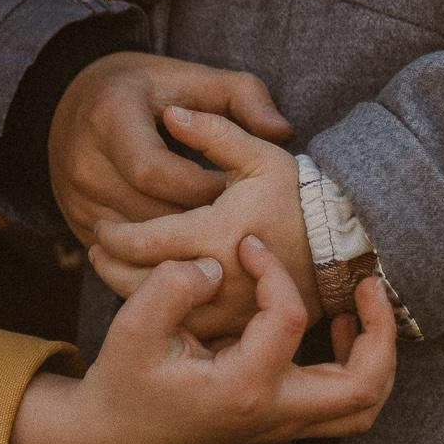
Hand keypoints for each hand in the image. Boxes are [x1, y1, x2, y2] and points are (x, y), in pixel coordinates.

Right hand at [8, 236, 395, 443]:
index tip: (247, 244)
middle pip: (364, 384)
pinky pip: (342, 405)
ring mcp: (279, 424)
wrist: (115, 438)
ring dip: (375, 355)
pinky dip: (354, 368)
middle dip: (380, 331)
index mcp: (242, 389)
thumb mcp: (132, 328)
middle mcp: (273, 413)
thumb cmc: (122, 382)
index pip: (287, 319)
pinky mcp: (277, 421)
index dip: (273, 269)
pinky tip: (329, 327)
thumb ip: (174, 287)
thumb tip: (219, 267)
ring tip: (359, 306)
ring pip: (362, 403)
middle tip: (368, 283)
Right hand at [48, 52, 292, 245]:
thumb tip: (281, 131)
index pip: (156, 173)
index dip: (202, 187)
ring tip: (216, 237)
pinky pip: (122, 253)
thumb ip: (245, 97)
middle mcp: (83, 160)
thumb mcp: (195, 78)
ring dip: (180, 246)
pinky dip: (158, 255)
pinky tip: (189, 247)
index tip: (232, 187)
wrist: (77, 101)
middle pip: (146, 214)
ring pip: (135, 242)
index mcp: (111, 117)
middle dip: (196, 223)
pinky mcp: (75, 220)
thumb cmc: (149, 91)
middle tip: (234, 224)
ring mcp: (75, 195)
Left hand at [87, 107, 316, 342]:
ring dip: (131, 293)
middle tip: (95, 251)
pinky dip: (168, 317)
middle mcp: (220, 277)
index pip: (142, 242)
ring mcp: (232, 309)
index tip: (102, 226)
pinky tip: (154, 299)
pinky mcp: (243, 328)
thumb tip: (171, 112)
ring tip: (115, 271)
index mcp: (216, 233)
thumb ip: (213, 130)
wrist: (347, 245)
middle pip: (142, 283)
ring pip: (164, 313)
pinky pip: (194, 331)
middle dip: (110, 266)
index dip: (113, 235)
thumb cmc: (300, 196)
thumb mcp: (260, 155)